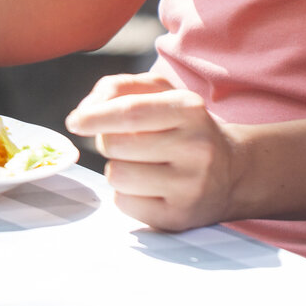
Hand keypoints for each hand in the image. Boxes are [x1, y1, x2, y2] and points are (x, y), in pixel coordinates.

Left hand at [65, 73, 245, 231]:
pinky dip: (124, 194)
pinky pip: (124, 203)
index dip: (94, 116)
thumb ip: (118, 88)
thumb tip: (84, 113)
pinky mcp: (180, 217)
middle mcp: (196, 147)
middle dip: (107, 141)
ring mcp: (190, 185)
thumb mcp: (160, 93)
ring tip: (140, 165)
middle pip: (116, 144)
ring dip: (116, 168)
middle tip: (125, 142)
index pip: (130, 112)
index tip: (74, 122)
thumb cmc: (182, 126)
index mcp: (190, 108)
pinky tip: (147, 187)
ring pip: (117, 175)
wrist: (232, 171)